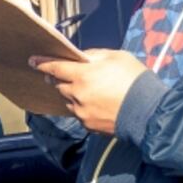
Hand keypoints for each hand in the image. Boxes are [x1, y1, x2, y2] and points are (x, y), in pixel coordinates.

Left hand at [29, 49, 147, 133]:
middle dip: (58, 78)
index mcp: (83, 76)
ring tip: (85, 89)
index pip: (55, 68)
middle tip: (62, 73)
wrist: (150, 112)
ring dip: (72, 93)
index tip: (32, 60)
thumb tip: (82, 58)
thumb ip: (94, 56)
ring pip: (68, 101)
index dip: (43, 63)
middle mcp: (78, 95)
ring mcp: (82, 113)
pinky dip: (82, 107)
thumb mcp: (116, 57)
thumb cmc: (135, 80)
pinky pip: (79, 114)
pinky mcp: (89, 126)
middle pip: (59, 85)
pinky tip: (95, 103)